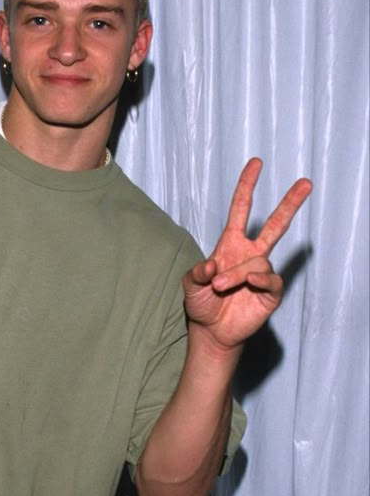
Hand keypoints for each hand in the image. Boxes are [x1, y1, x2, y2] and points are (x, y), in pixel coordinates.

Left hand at [183, 158, 311, 351]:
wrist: (211, 332)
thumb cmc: (201, 303)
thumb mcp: (190, 285)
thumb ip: (196, 273)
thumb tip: (213, 266)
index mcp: (230, 245)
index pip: (241, 209)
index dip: (247, 186)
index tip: (256, 163)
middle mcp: (250, 255)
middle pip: (275, 224)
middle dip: (290, 204)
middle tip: (306, 183)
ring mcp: (261, 273)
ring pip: (259, 262)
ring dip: (238, 273)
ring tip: (220, 286)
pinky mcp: (269, 293)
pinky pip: (271, 280)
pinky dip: (260, 279)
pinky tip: (250, 283)